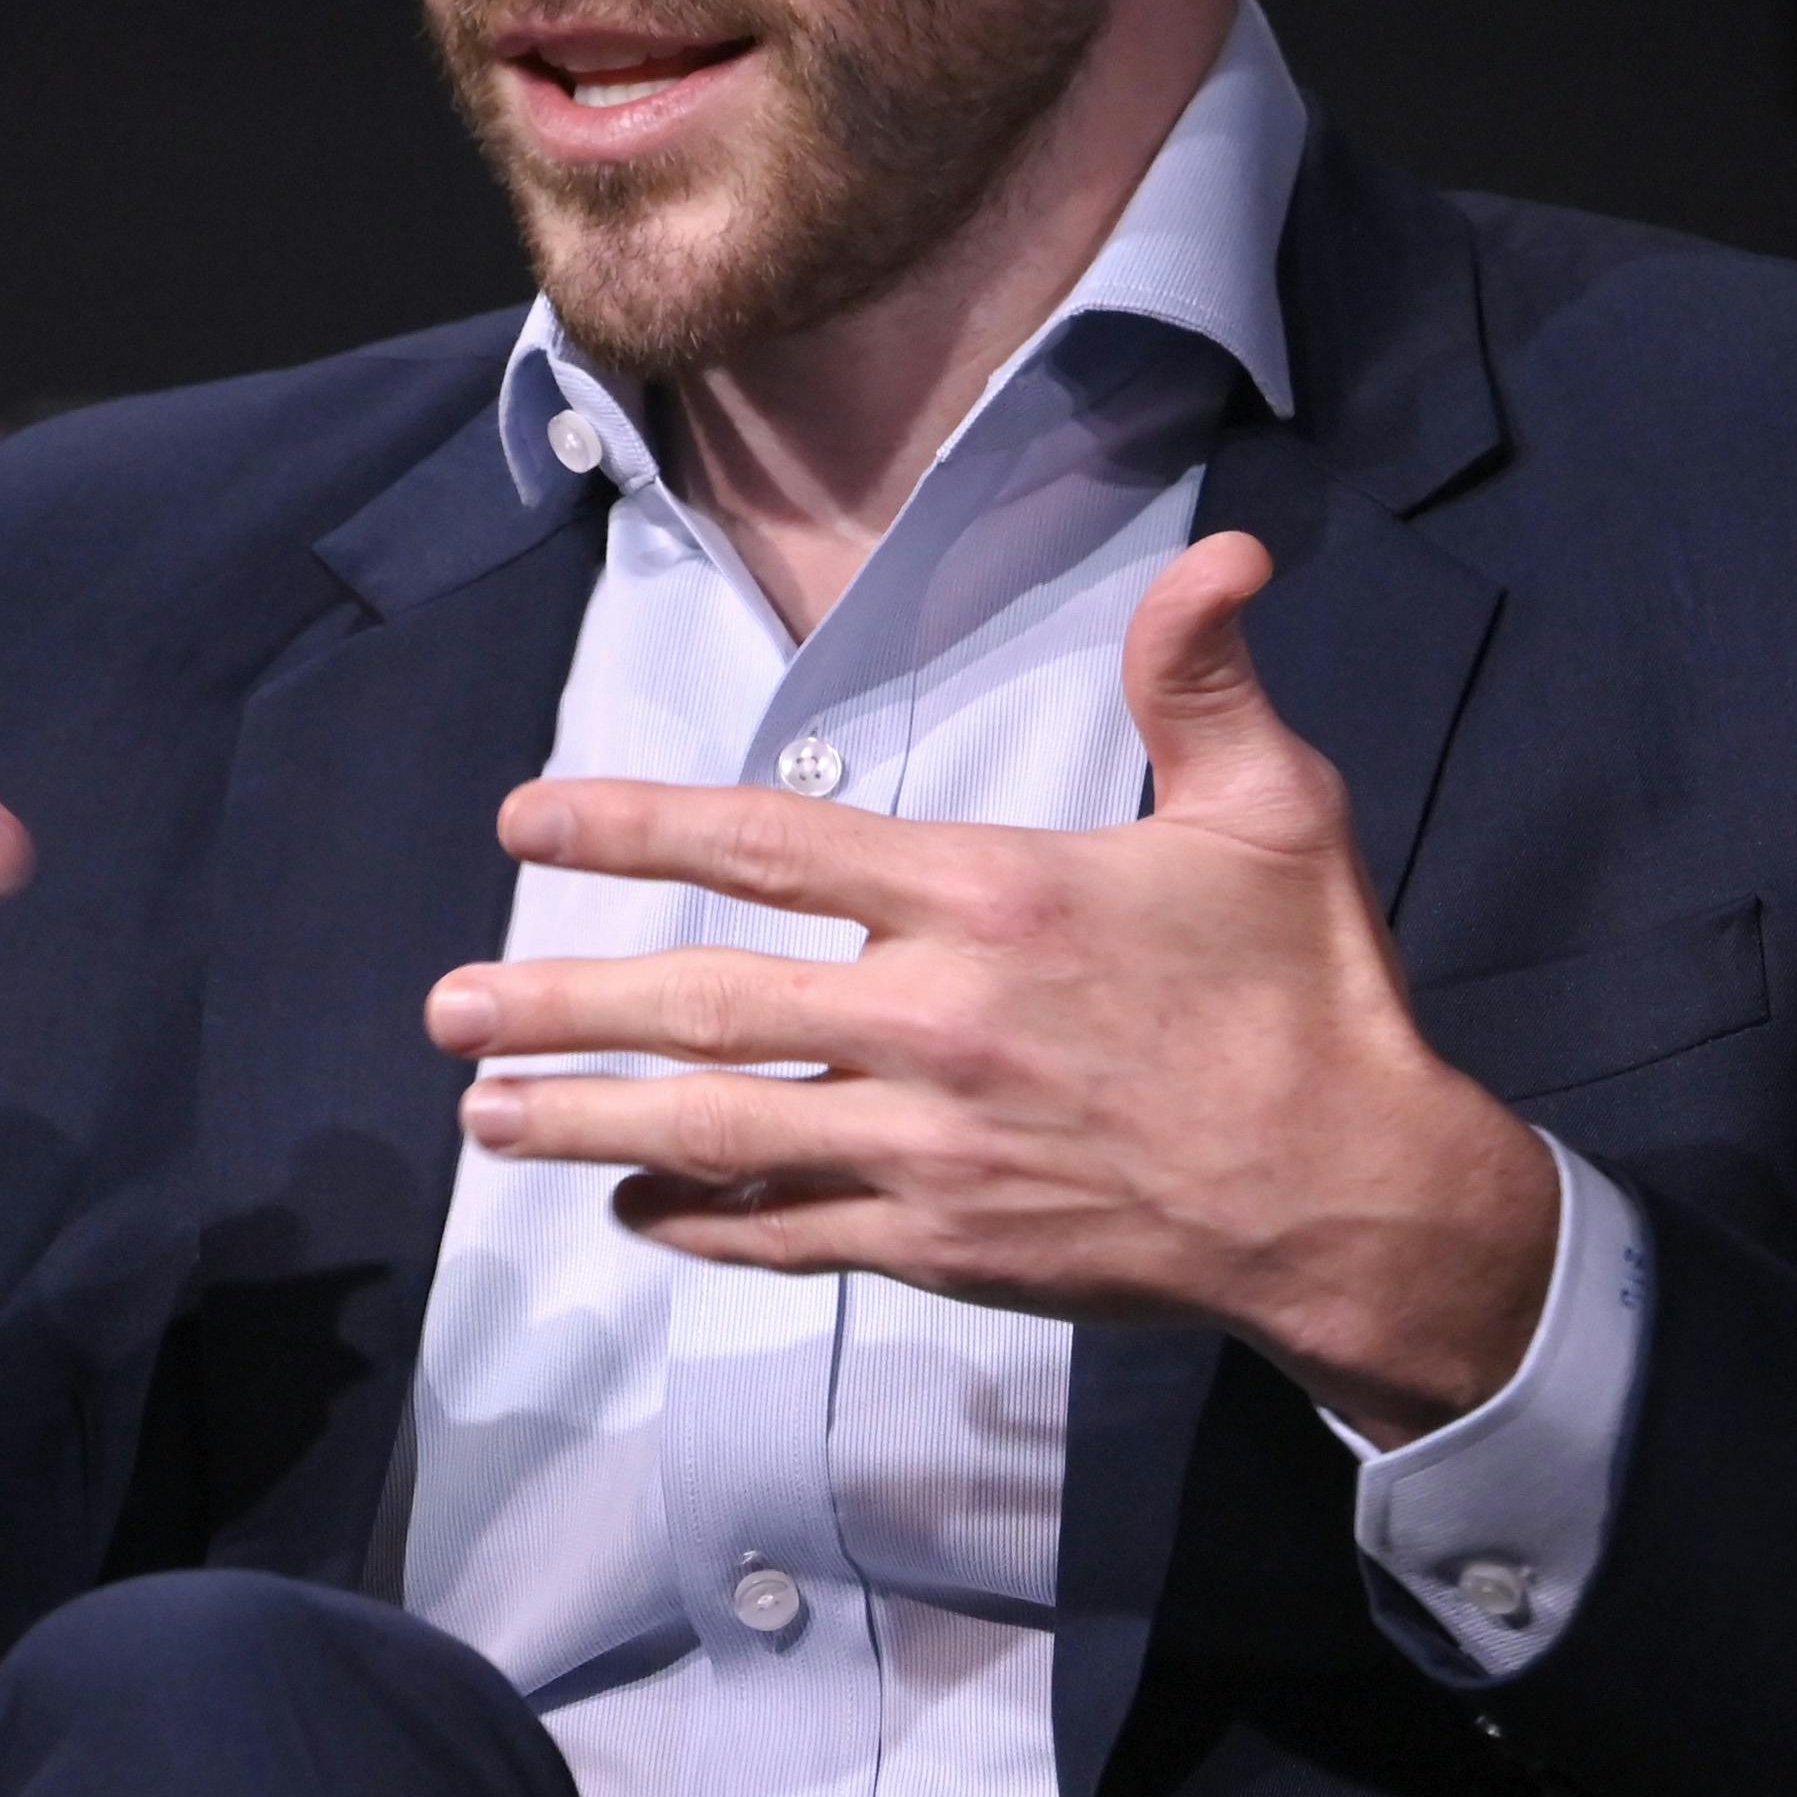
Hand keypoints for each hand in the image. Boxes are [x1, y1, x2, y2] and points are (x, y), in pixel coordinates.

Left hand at [423, 534, 1554, 1445]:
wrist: (1351, 1200)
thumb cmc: (1311, 1000)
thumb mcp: (1277, 812)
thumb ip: (1206, 681)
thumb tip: (1221, 552)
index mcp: (991, 900)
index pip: (770, 844)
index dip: (633, 827)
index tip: (529, 823)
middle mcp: (935, 1022)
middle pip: (702, 1005)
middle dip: (555, 1005)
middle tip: (445, 1010)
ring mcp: (928, 1146)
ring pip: (715, 1130)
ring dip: (586, 1120)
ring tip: (483, 1114)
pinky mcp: (946, 1244)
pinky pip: (786, 1231)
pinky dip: (696, 1220)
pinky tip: (631, 1204)